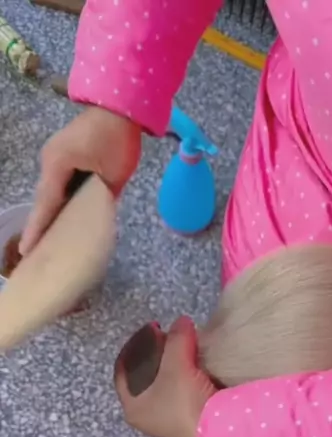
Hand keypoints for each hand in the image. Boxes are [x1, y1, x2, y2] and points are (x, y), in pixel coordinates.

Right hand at [20, 106, 141, 254]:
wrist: (120, 104)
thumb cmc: (118, 138)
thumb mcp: (114, 175)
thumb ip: (102, 198)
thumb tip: (97, 216)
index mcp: (59, 165)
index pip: (47, 204)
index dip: (38, 229)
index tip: (27, 250)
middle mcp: (50, 161)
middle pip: (43, 199)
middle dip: (39, 225)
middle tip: (33, 252)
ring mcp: (53, 156)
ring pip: (49, 192)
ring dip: (47, 213)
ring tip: (44, 239)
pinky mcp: (62, 154)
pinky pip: (56, 183)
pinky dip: (57, 200)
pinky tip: (60, 216)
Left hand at [115, 318, 215, 436]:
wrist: (220, 432)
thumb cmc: (184, 401)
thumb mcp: (176, 365)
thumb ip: (176, 340)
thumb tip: (182, 321)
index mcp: (133, 407)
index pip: (123, 370)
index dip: (135, 345)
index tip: (151, 328)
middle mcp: (147, 416)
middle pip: (144, 376)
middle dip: (156, 353)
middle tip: (169, 336)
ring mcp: (169, 420)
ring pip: (164, 384)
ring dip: (172, 365)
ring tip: (184, 346)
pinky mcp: (189, 420)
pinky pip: (181, 391)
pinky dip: (185, 376)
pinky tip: (196, 364)